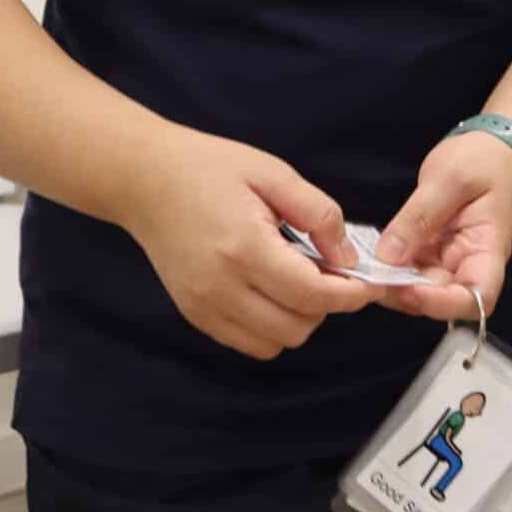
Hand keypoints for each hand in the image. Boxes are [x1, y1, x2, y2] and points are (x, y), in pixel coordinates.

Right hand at [121, 132, 372, 359]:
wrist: (145, 180)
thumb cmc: (209, 169)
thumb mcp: (273, 173)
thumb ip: (318, 215)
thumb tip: (349, 257)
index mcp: (244, 247)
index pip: (311, 294)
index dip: (349, 295)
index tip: (367, 285)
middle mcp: (220, 286)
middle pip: (297, 327)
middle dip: (325, 306)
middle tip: (327, 272)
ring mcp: (203, 305)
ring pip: (274, 343)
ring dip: (298, 319)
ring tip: (295, 280)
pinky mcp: (194, 314)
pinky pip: (247, 343)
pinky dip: (270, 327)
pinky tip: (270, 291)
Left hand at [373, 129, 511, 320]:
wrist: (492, 148)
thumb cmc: (483, 159)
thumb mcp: (450, 179)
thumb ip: (420, 217)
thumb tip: (388, 257)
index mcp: (489, 248)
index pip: (478, 296)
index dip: (444, 304)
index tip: (408, 290)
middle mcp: (470, 263)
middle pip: (444, 299)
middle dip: (407, 294)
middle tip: (371, 277)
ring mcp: (450, 260)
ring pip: (422, 289)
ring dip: (394, 285)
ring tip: (366, 269)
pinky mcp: (432, 252)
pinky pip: (411, 270)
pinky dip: (391, 269)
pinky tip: (370, 258)